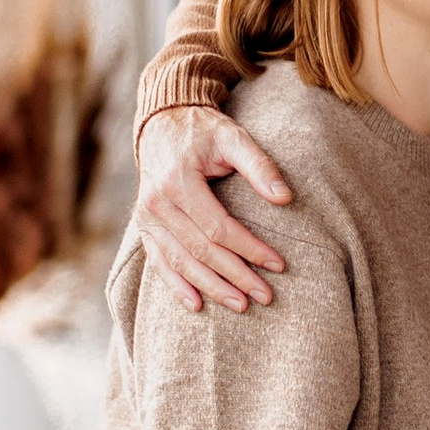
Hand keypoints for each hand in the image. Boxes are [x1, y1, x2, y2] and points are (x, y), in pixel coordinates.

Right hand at [137, 105, 294, 312]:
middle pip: (200, 250)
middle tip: (265, 296)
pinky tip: (196, 304)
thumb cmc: (203, 131)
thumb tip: (285, 198)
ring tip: (240, 305)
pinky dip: (176, 286)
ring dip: (210, 287)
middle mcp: (156, 202)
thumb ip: (259, 165)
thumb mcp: (232, 137)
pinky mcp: (144, 227)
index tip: (278, 264)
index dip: (249, 248)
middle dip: (235, 275)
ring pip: (180, 262)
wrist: (162, 125)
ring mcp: (146, 217)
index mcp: (177, 180)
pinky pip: (158, 262)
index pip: (218, 227)